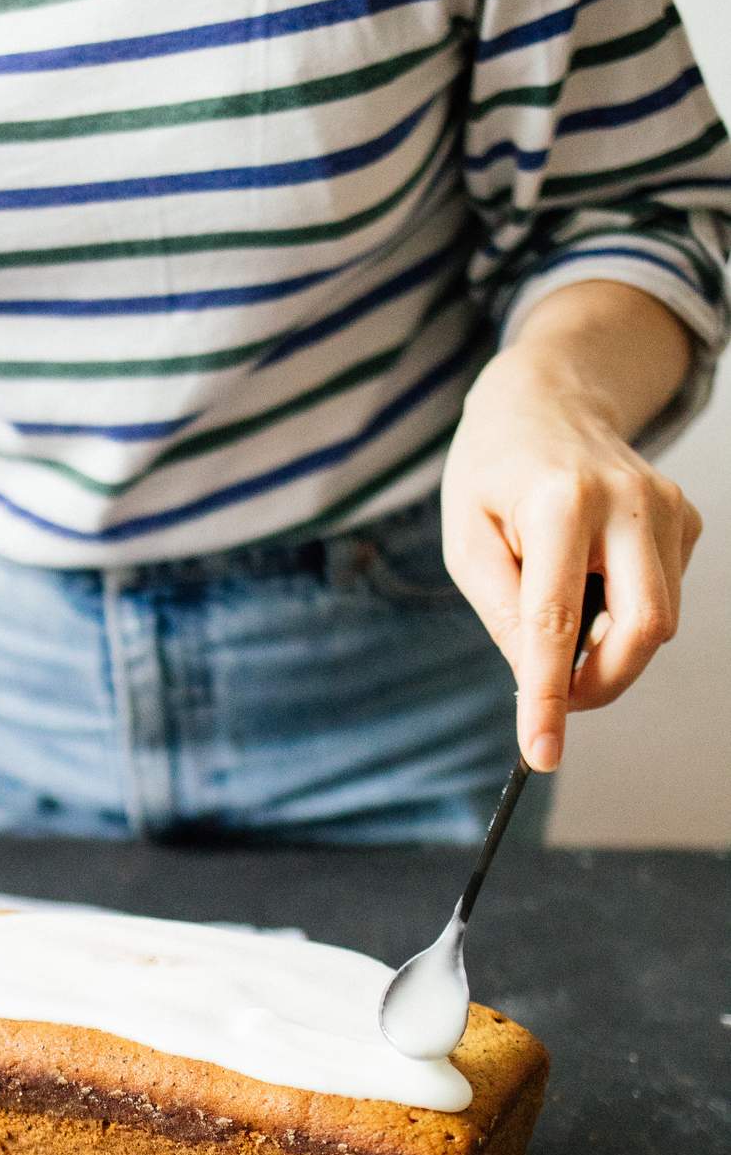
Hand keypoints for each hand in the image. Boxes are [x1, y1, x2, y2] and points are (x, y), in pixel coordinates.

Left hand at [441, 343, 702, 771]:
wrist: (544, 401)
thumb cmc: (493, 475)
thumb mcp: (467, 540)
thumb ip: (500, 610)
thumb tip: (539, 676)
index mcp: (561, 504)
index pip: (556, 623)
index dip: (550, 697)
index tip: (541, 752)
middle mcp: (628, 503)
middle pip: (643, 631)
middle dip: (602, 682)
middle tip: (557, 695)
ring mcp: (668, 508)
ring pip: (658, 621)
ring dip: (607, 643)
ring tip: (560, 604)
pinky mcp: (687, 519)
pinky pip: (662, 595)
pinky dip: (623, 610)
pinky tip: (592, 573)